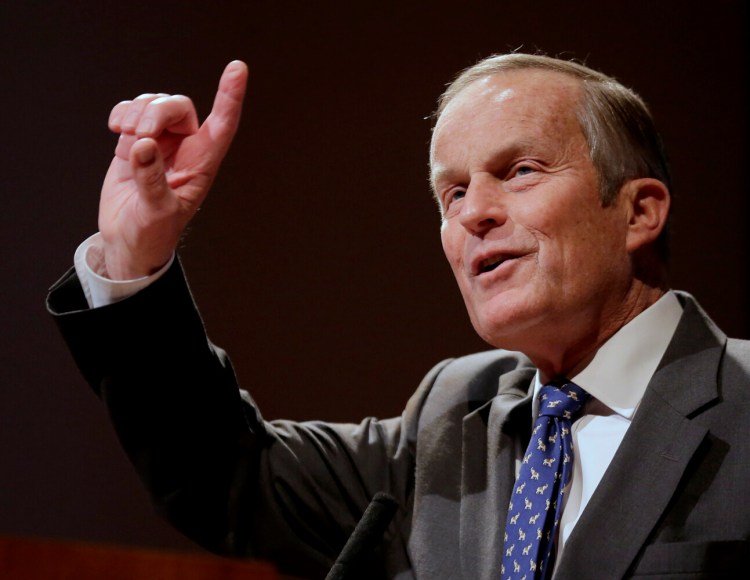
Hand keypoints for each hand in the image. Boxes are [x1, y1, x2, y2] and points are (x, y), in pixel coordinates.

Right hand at [98, 61, 247, 278]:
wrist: (127, 241)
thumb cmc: (153, 233)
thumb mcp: (157, 212)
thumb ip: (151, 179)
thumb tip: (143, 144)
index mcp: (202, 165)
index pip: (222, 125)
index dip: (230, 96)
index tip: (238, 68)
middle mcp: (185, 149)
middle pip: (178, 107)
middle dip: (156, 112)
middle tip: (139, 135)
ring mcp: (160, 143)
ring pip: (155, 104)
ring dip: (137, 112)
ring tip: (125, 137)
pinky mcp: (135, 142)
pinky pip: (132, 110)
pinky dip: (123, 112)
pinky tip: (117, 129)